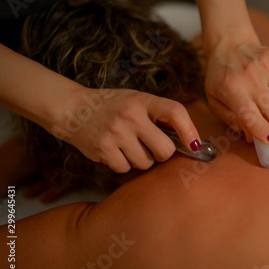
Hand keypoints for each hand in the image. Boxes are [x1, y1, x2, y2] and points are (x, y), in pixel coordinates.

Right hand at [49, 88, 200, 172]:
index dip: (190, 131)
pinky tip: (115, 151)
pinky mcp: (102, 149)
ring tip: (128, 146)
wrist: (72, 108)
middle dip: (162, 154)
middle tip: (152, 148)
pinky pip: (125, 169)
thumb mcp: (137, 101)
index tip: (196, 146)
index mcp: (143, 100)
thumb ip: (158, 116)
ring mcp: (116, 133)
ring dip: (141, 160)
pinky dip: (123, 165)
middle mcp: (131, 115)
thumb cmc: (112, 106)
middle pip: (165, 150)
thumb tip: (190, 142)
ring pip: (145, 163)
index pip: (176, 112)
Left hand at [204, 37, 268, 143]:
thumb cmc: (220, 76)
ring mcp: (266, 67)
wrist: (229, 44)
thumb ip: (229, 119)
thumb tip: (250, 136)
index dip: (263, 131)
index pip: (251, 116)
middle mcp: (250, 77)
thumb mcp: (214, 99)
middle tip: (268, 122)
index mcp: (231, 89)